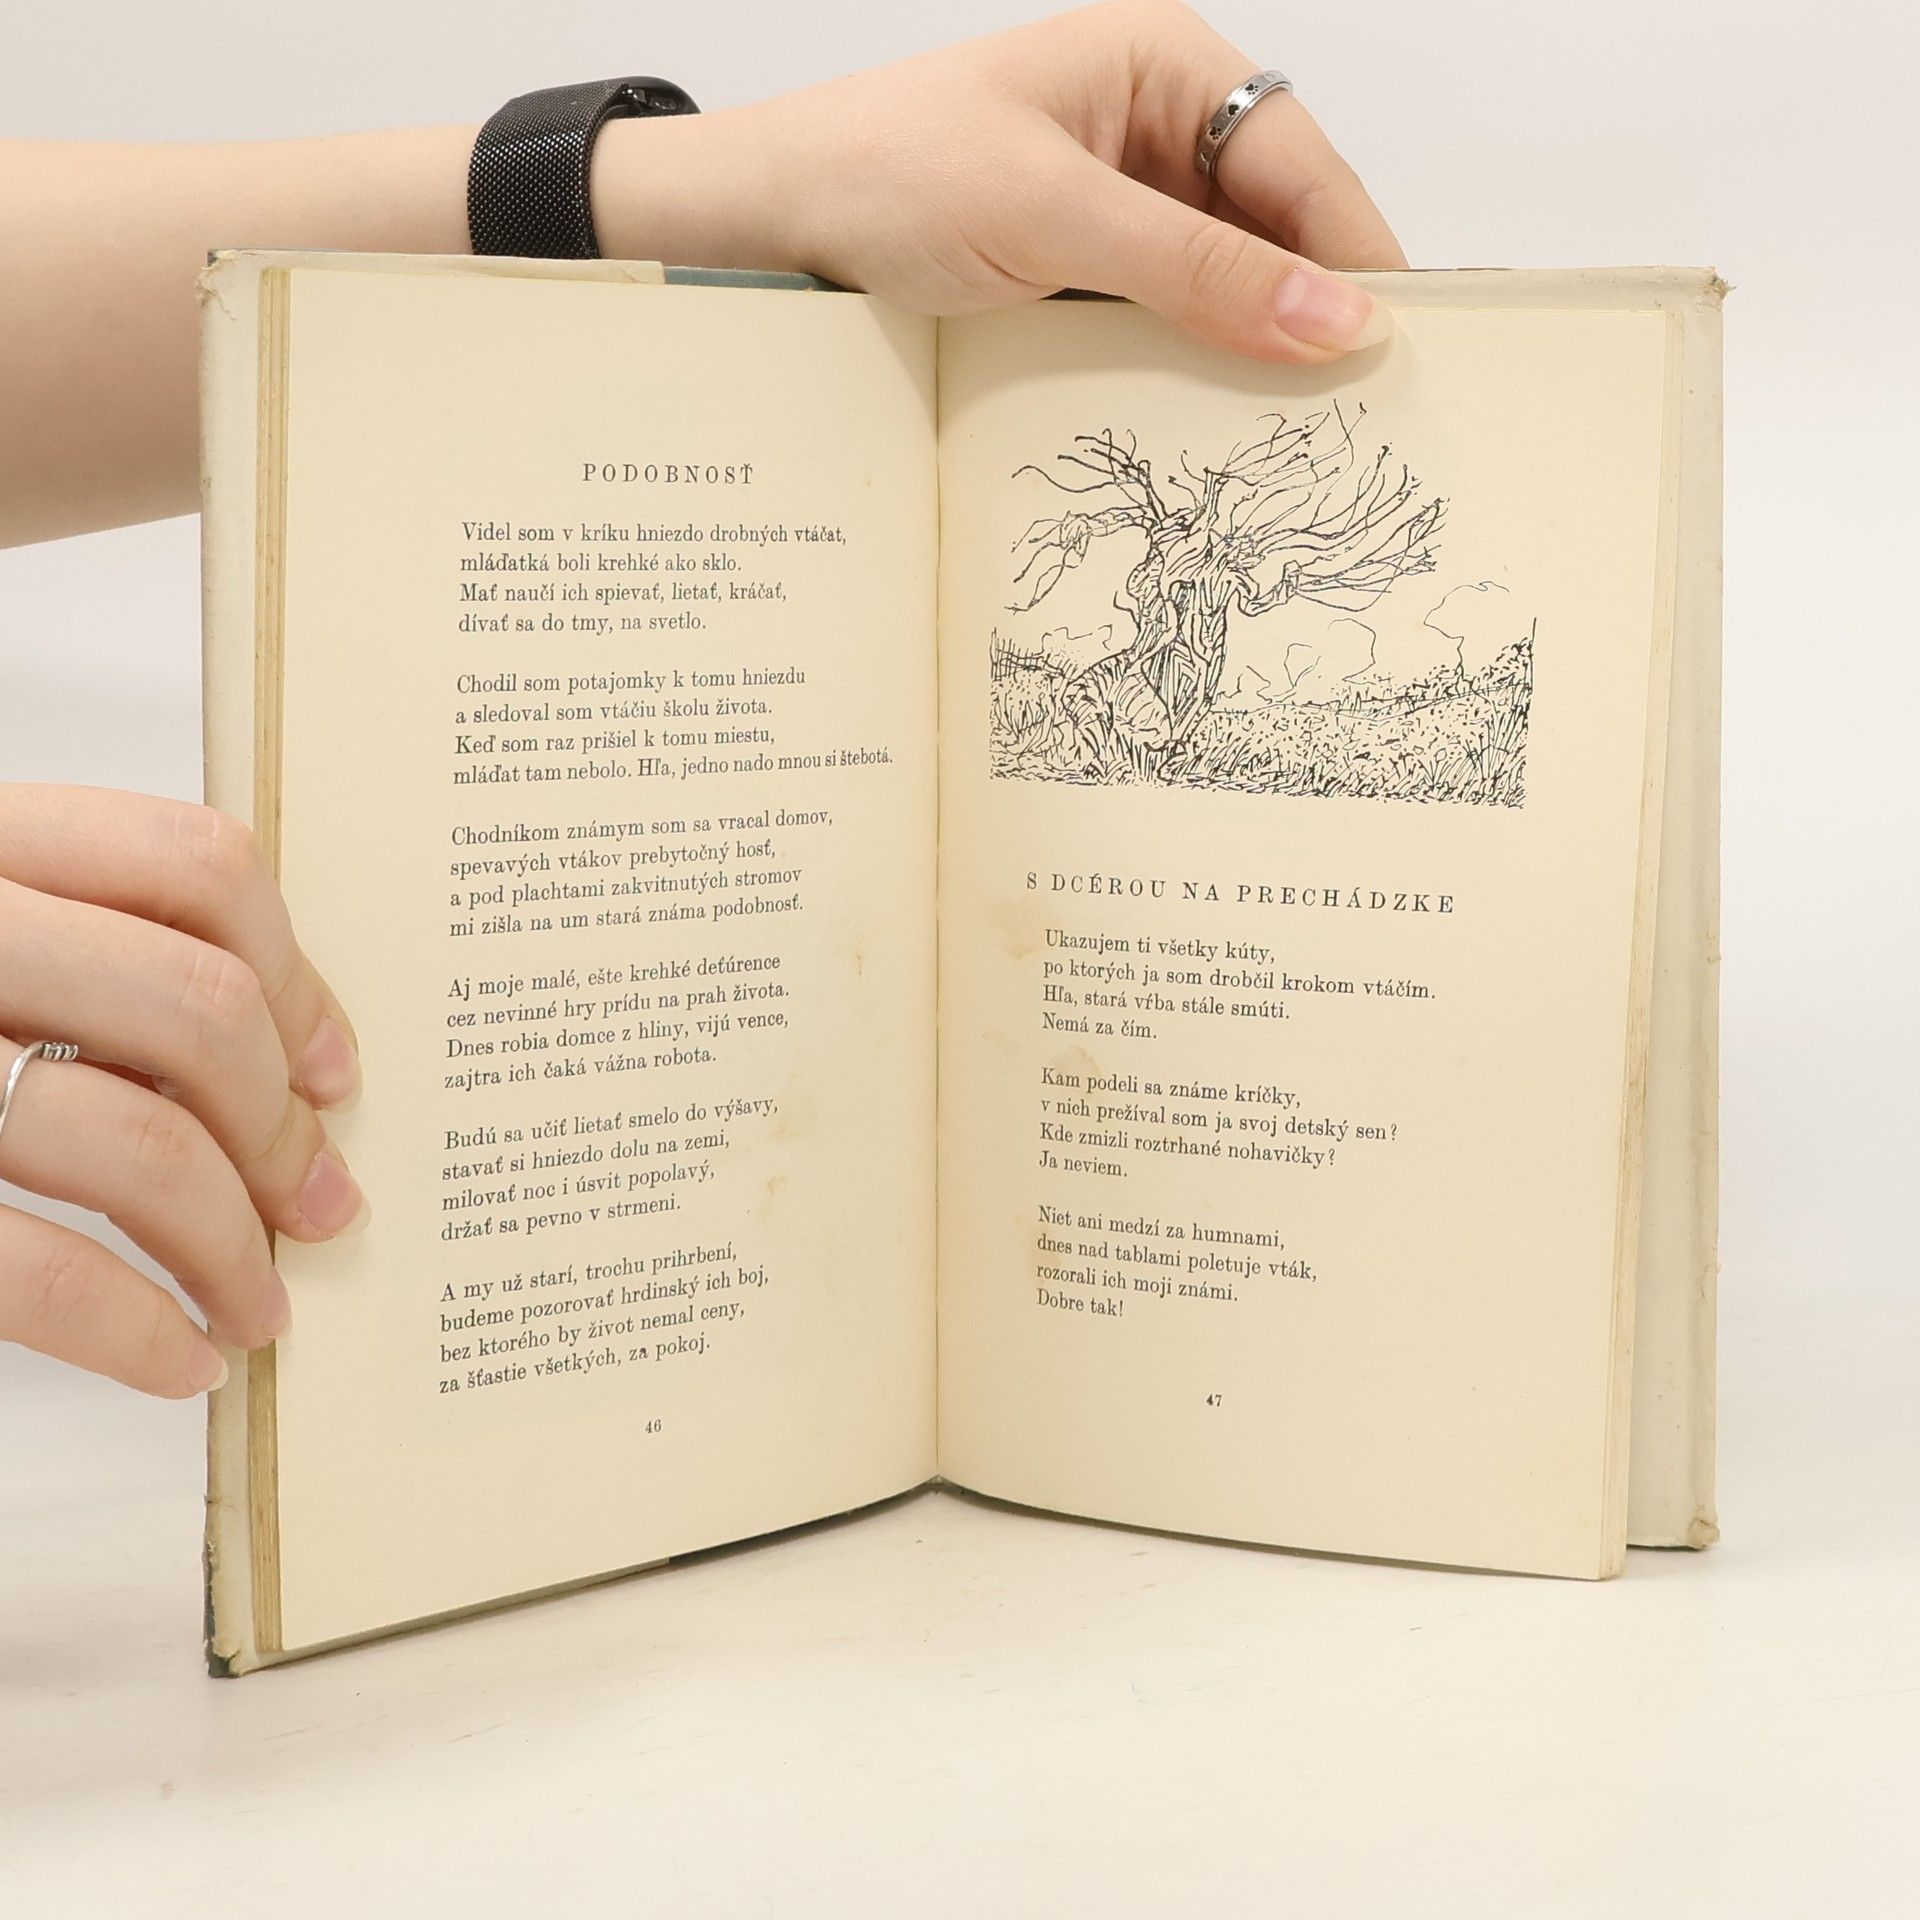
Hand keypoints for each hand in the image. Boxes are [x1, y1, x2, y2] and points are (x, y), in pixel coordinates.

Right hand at [0, 787, 364, 1396]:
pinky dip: (134, 1328)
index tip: (333, 1072)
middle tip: (322, 1208)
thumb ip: (77, 950)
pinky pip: (33, 1267)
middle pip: (192, 1009)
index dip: (294, 976)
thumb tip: (282, 1066)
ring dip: (230, 1245)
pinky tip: (179, 1359)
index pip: (191, 864)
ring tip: (258, 1305)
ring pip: (131, 1141)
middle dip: (282, 1133)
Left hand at [598, 1, 1405, 363]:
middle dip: (1309, 311)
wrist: (767, 223)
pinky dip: (1190, 369)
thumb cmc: (886, 173)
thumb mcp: (1053, 216)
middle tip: (1353, 414)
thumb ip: (1197, 272)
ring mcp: (1120, 206)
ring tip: (1294, 435)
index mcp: (1163, 67)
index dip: (1354, 256)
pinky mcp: (1084, 272)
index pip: (1300, 162)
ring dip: (1251, 351)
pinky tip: (1210, 422)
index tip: (1396, 350)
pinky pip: (1167, 322)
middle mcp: (1156, 131)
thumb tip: (1333, 321)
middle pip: (1274, 228)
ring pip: (1225, 285)